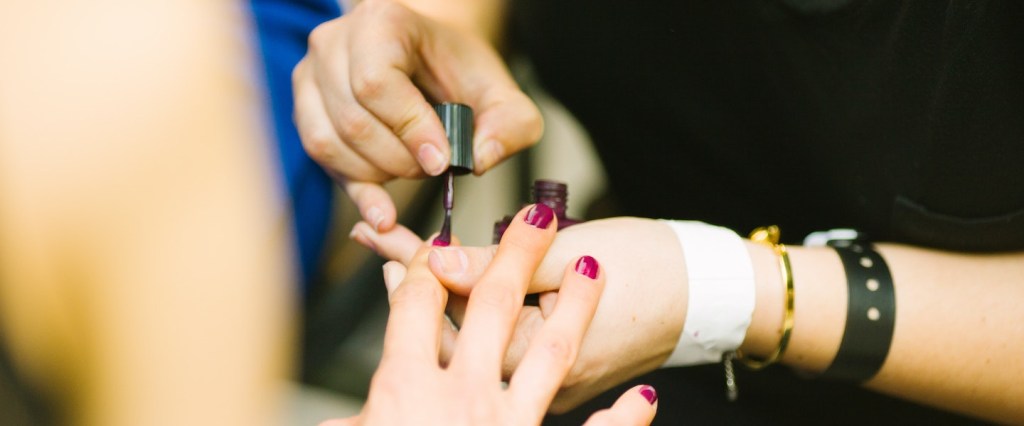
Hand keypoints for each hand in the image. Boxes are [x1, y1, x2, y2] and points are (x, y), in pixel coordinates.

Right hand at [293, 0, 541, 231]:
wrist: (428, 60)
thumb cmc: (459, 72)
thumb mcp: (501, 94)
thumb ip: (510, 126)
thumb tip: (479, 160)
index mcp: (381, 23)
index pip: (378, 83)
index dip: (409, 129)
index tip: (440, 160)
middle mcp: (334, 43)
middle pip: (353, 120)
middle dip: (398, 160)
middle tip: (432, 168)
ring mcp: (311, 75)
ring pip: (329, 142)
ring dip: (376, 174)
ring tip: (412, 170)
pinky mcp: (304, 108)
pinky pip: (320, 157)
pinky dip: (355, 187)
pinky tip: (383, 209)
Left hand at [319, 206, 657, 425]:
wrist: (709, 298)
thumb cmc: (654, 273)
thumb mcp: (575, 257)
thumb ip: (502, 266)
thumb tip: (439, 262)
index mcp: (535, 356)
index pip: (454, 308)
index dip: (414, 263)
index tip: (382, 232)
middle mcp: (534, 383)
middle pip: (453, 327)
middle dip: (413, 278)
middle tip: (376, 239)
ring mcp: (544, 386)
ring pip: (474, 339)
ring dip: (440, 295)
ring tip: (403, 258)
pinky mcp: (555, 376)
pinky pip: (499, 345)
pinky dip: (475, 312)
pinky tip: (457, 285)